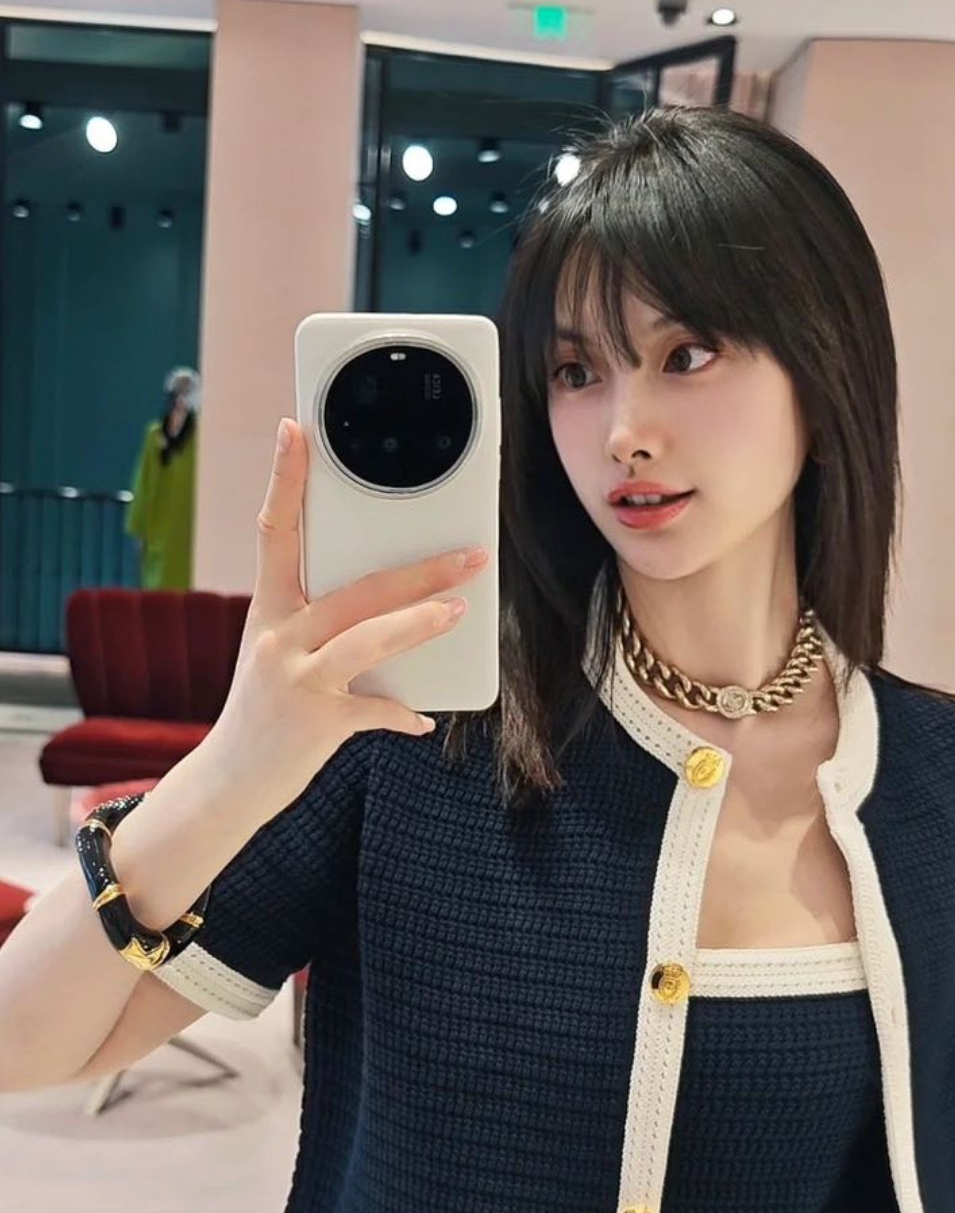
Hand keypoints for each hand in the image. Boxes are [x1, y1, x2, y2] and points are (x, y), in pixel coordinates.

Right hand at [214, 419, 488, 825]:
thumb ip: (320, 625)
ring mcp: (297, 680)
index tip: (294, 429)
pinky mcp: (317, 724)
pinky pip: (375, 712)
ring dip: (420, 624)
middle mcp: (278, 638)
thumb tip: (390, 602)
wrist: (227, 782)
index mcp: (267, 609)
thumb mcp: (278, 654)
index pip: (274, 531)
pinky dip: (401, 716)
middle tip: (469, 554)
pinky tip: (421, 720)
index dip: (285, 478)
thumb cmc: (263, 711)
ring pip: (368, 639)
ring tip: (460, 611)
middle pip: (355, 589)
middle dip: (418, 571)